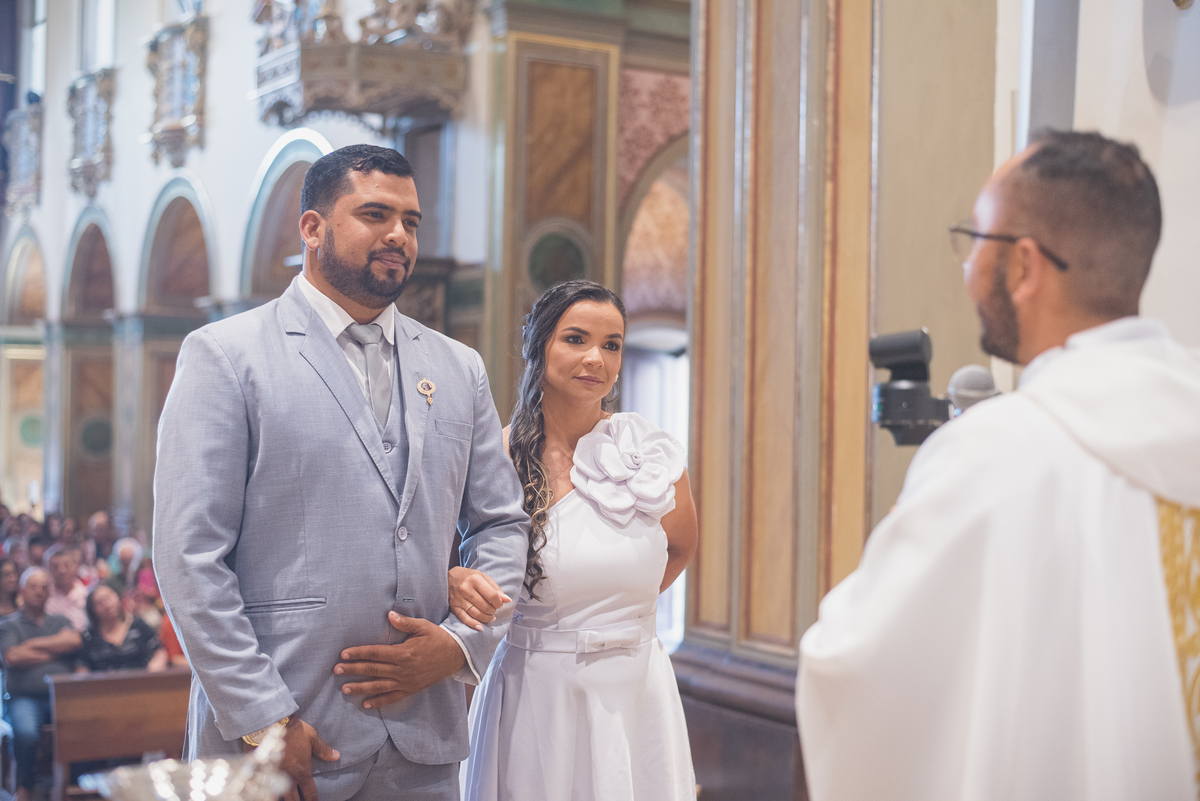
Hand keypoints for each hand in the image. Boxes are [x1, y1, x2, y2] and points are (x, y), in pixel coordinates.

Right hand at [242, 717, 338, 800]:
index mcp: (302, 771)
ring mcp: (274, 777)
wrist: (270, 725)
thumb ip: (323, 750)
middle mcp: (288, 778)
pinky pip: (264, 789)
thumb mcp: (312, 737)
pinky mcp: (262, 773)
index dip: (313, 800)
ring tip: (285, 800)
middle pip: (293, 799)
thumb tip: (336, 756)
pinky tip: (268, 795)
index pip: (310, 792)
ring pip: (278, 797)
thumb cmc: (293, 730)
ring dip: (283, 799)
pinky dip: (267, 794)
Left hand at [335, 612, 466, 708]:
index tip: (344, 654)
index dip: (359, 653)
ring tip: (345, 689)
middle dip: (353, 670)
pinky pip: (392, 698)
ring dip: (361, 688)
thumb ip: (405, 623)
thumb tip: (389, 615)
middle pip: (373, 670)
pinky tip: (365, 704)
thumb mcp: (423, 626)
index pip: (376, 653)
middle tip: (337, 670)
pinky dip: (378, 702)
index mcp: (404, 652)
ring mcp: (406, 681)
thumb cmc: (437, 638)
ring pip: (379, 686)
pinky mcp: (410, 690)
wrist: (455, 656)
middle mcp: (403, 669)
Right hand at [448, 566, 510, 630]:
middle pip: (485, 606)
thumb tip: (507, 600)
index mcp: (475, 579)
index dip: (499, 603)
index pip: (492, 596)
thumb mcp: (483, 577)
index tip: (499, 604)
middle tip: (494, 610)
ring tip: (490, 617)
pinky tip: (480, 627)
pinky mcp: (454, 607)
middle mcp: (466, 589)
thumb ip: (495, 588)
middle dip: (493, 611)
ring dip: (486, 618)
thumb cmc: (468, 577)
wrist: (448, 577)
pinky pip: (464, 618)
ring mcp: (459, 599)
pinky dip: (473, 624)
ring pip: (476, 614)